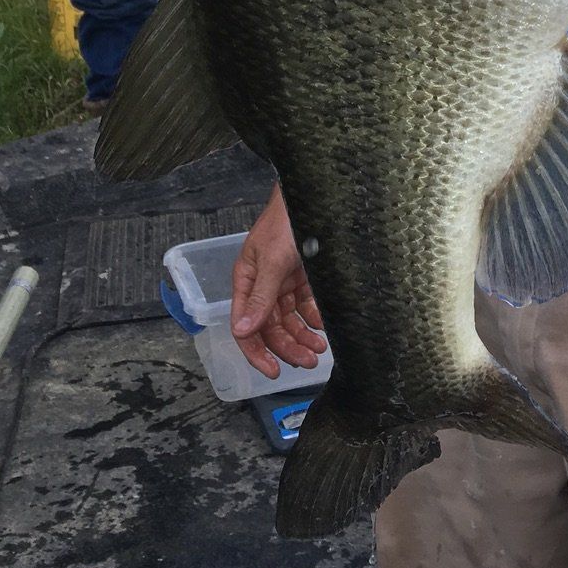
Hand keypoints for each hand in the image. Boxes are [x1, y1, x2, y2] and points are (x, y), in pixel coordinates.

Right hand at [231, 187, 326, 378]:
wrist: (314, 195)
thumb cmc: (286, 220)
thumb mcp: (272, 260)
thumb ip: (260, 297)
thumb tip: (242, 331)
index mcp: (246, 282)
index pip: (245, 327)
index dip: (256, 352)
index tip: (273, 372)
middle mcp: (263, 286)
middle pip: (270, 328)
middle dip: (288, 348)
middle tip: (309, 362)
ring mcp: (283, 282)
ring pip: (290, 321)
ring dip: (303, 337)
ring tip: (319, 349)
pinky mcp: (303, 278)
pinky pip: (306, 307)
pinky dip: (314, 319)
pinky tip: (324, 327)